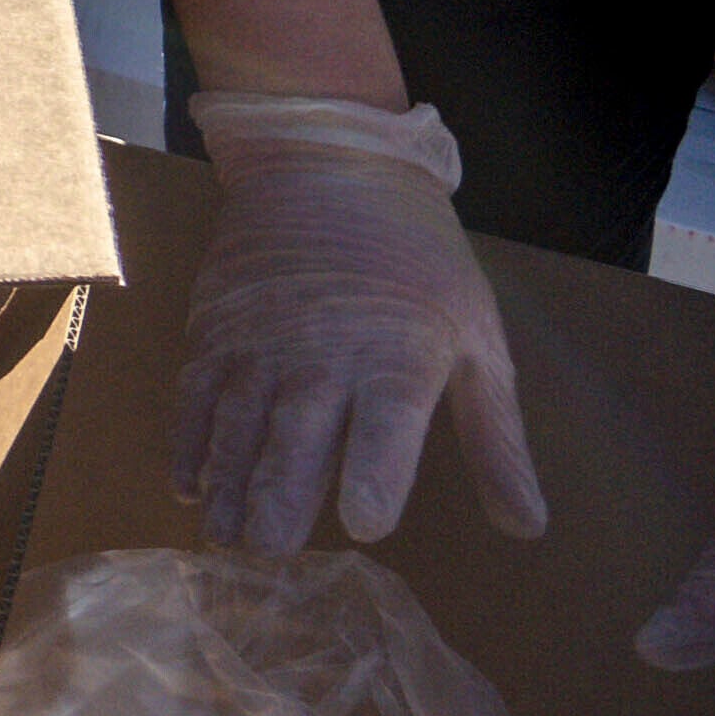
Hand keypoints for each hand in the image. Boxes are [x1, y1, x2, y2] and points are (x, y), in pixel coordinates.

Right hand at [184, 88, 544, 553]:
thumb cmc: (418, 258)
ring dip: (228, 481)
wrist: (325, 162)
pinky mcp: (214, 327)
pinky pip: (194, 392)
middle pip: (295, 431)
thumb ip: (496, 439)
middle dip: (279, 494)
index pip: (385, 423)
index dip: (375, 473)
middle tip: (267, 553)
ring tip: (225, 538)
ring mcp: (257, 339)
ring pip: (236, 419)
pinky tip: (188, 485)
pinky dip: (187, 440)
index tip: (365, 526)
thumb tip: (528, 527)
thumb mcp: (478, 339)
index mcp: (397, 355)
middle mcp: (320, 351)